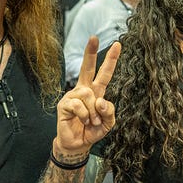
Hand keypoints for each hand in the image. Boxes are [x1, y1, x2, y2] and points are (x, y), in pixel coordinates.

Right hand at [53, 36, 120, 160]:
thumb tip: (100, 100)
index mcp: (96, 91)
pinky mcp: (64, 104)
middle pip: (87, 68)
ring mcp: (73, 96)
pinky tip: (83, 121)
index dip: (111, 60)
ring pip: (88, 94)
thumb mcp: (108, 123)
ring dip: (93, 112)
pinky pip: (78, 104)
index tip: (117, 44)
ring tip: (92, 121)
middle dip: (91, 52)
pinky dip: (85, 115)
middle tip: (94, 37)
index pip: (104, 73)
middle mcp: (84, 90)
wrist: (78, 144)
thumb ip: (109, 111)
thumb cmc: (92, 130)